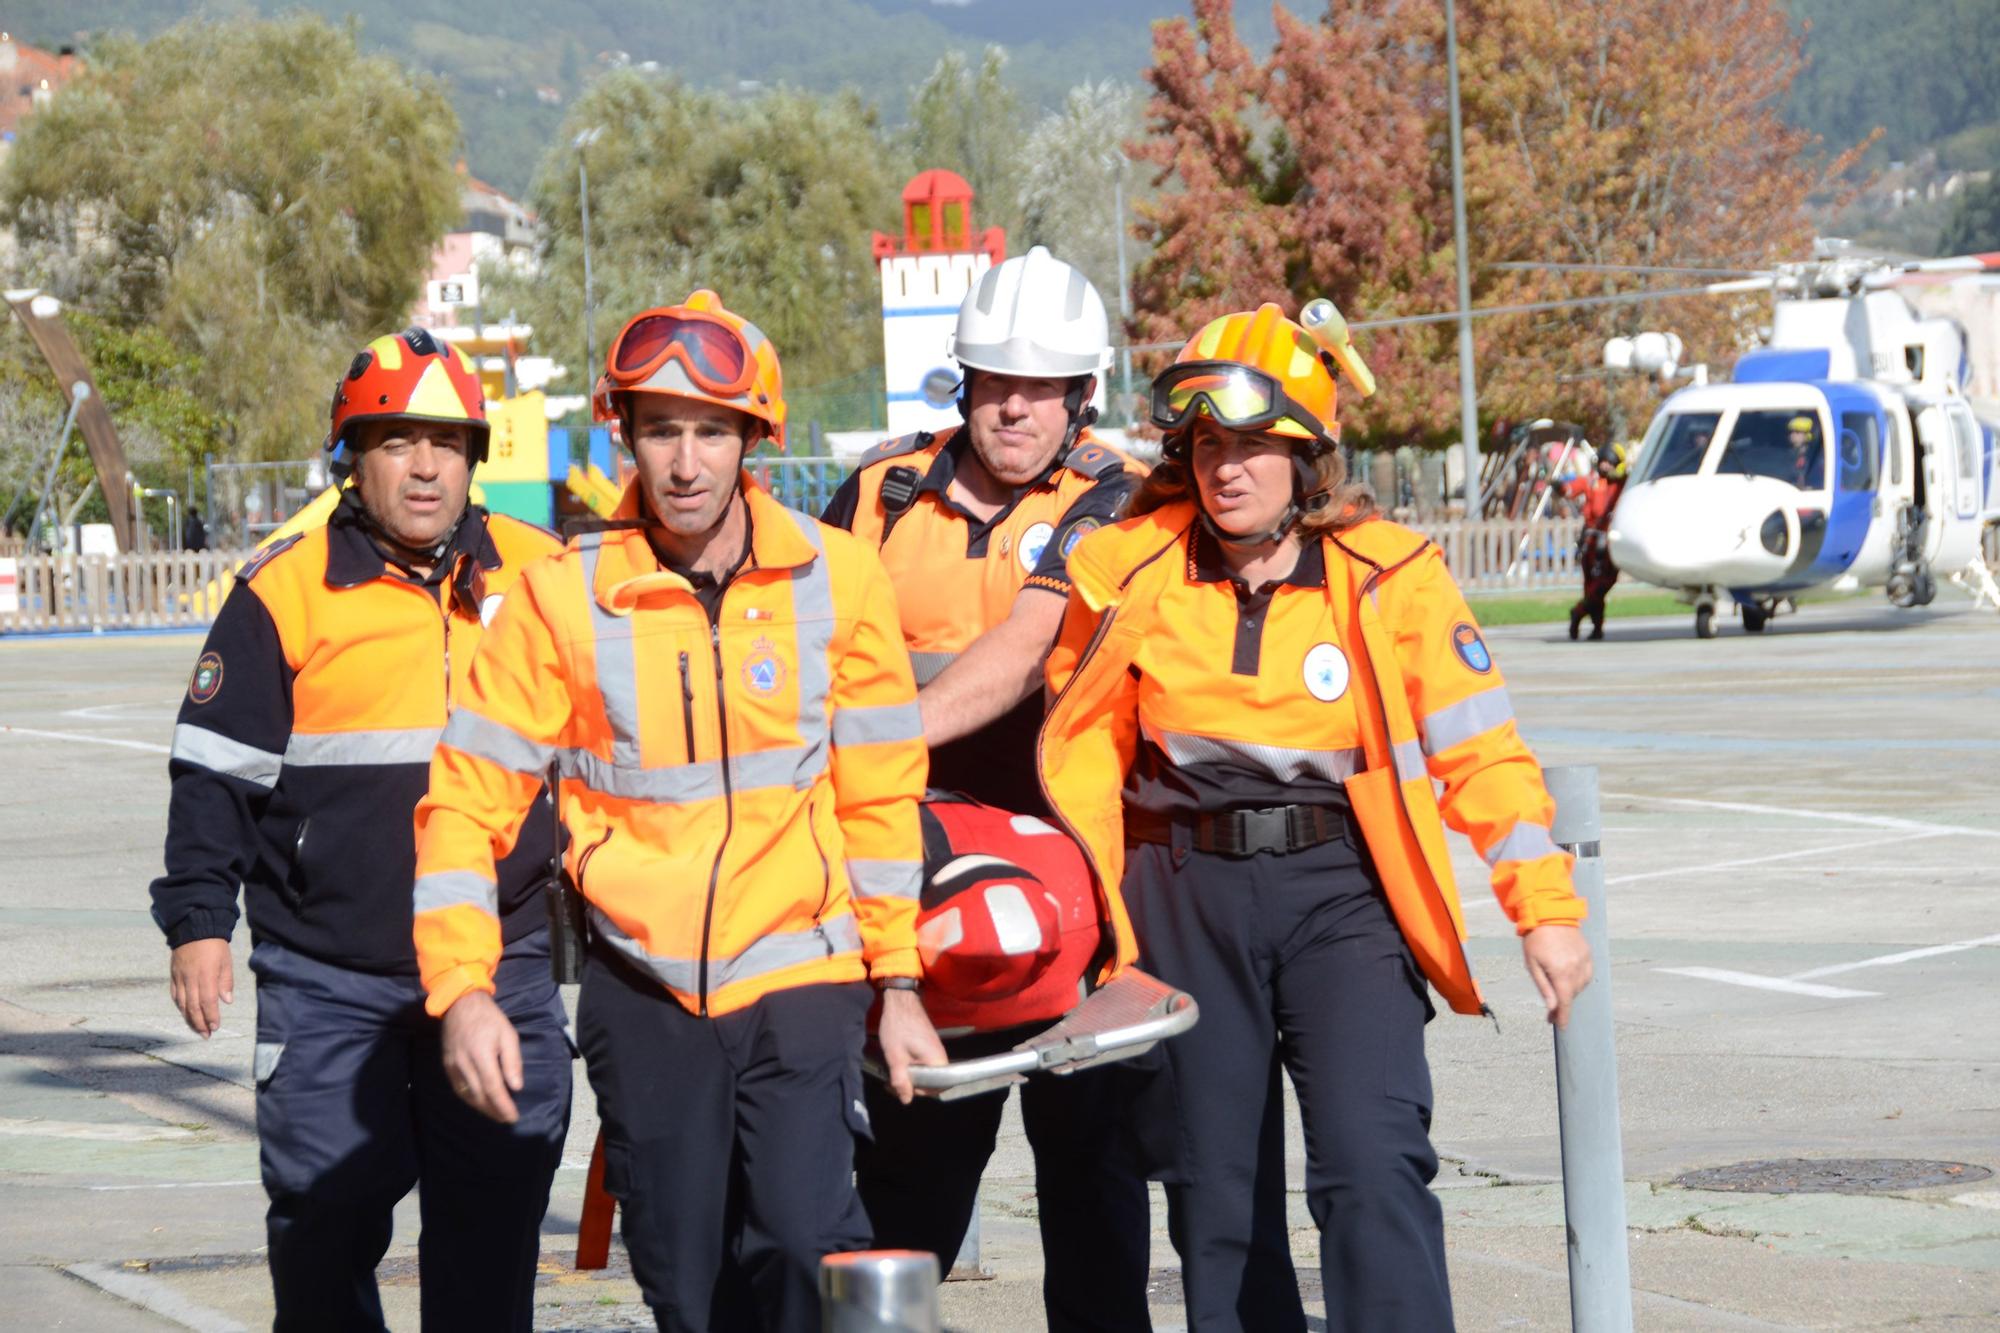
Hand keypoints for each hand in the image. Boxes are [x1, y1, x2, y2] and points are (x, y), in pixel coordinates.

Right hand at [168, 938, 233, 1037]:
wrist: (194, 928)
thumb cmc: (214, 945)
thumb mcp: (226, 961)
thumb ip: (226, 982)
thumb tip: (226, 1001)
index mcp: (206, 976)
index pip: (208, 1002)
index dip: (211, 1016)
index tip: (215, 1027)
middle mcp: (191, 979)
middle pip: (193, 1007)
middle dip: (200, 1023)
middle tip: (206, 1035)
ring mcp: (180, 978)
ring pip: (182, 1004)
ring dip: (189, 1019)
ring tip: (197, 1029)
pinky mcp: (173, 976)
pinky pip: (175, 996)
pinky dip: (180, 1007)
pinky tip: (185, 1014)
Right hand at [440, 989, 522, 1123]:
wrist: (460, 1005)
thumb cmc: (489, 1018)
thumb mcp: (508, 1034)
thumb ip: (512, 1061)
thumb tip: (516, 1087)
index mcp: (482, 1055)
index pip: (493, 1088)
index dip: (503, 1106)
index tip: (513, 1117)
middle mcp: (464, 1064)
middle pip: (479, 1096)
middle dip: (493, 1111)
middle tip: (506, 1119)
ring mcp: (453, 1066)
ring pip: (467, 1095)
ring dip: (482, 1108)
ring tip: (495, 1115)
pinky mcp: (447, 1065)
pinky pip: (458, 1089)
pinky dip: (470, 1099)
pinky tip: (479, 1102)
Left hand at [875, 987, 945, 1105]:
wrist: (900, 1001)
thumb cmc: (898, 1028)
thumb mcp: (895, 1057)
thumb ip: (901, 1081)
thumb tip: (906, 1101)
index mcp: (937, 1061)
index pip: (936, 1088)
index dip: (919, 1092)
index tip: (902, 1086)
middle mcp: (941, 1057)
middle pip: (931, 1082)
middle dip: (912, 1085)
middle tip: (892, 1083)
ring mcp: (936, 1050)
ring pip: (926, 1072)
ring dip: (910, 1075)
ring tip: (892, 1073)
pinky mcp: (929, 1045)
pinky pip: (924, 1063)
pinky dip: (912, 1066)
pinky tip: (897, 1063)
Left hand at [1521, 925, 1593, 1028]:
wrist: (1549, 913)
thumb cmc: (1536, 939)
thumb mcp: (1532, 965)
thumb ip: (1544, 988)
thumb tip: (1552, 1008)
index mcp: (1561, 972)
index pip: (1565, 1002)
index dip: (1564, 1017)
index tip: (1562, 1027)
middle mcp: (1576, 968)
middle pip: (1572, 995)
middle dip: (1563, 1004)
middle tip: (1552, 1011)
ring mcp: (1585, 960)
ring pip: (1581, 986)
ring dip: (1571, 991)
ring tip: (1558, 986)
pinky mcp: (1588, 953)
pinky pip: (1587, 974)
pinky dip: (1579, 980)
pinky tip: (1569, 977)